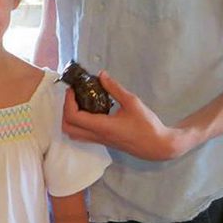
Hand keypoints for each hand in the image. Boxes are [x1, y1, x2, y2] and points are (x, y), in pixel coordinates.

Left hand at [62, 71, 181, 160]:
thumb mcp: (132, 102)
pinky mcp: (103, 141)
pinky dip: (78, 123)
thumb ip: (114, 88)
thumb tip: (101, 75)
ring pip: (73, 133)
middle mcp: (97, 135)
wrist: (157, 146)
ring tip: (79, 102)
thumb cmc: (147, 125)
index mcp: (102, 126)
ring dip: (69, 118)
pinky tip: (89, 110)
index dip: (68, 102)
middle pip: (67, 127)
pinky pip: (82, 134)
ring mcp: (99, 140)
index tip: (73, 89)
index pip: (73, 116)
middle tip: (73, 95)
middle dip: (65, 109)